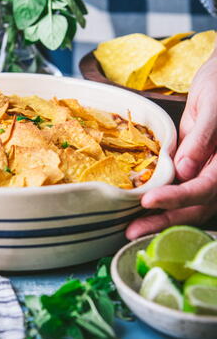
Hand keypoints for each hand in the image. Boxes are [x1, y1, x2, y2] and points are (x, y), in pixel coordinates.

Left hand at [126, 49, 216, 239]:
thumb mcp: (213, 107)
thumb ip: (202, 139)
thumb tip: (185, 170)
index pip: (203, 189)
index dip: (176, 198)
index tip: (149, 201)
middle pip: (194, 206)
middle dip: (163, 219)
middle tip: (131, 231)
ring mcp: (206, 173)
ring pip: (187, 204)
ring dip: (160, 217)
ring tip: (131, 227)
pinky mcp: (192, 168)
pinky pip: (179, 190)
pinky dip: (161, 201)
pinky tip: (137, 207)